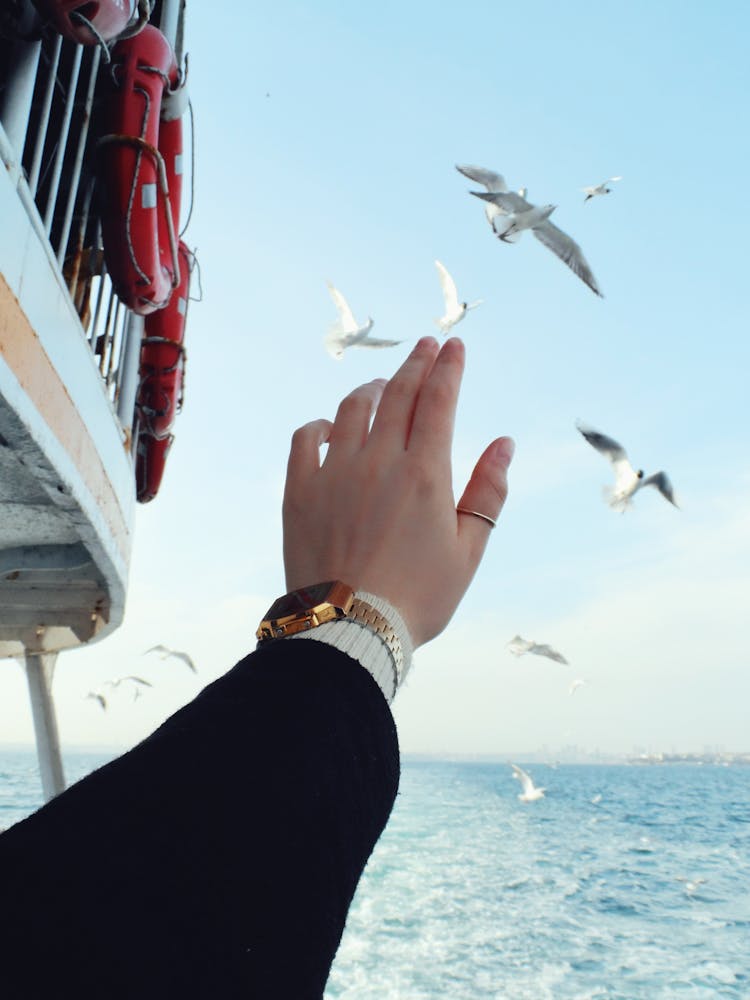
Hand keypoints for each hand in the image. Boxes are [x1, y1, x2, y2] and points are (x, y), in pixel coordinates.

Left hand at [282, 337, 513, 647]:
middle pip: (398, 393)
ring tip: (384, 384)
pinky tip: (332, 426)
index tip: (455, 346)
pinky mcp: (300, 490)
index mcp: (425, 474)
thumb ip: (488, 491)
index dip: (449, 367)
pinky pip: (306, 438)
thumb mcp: (469, 550)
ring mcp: (334, 472)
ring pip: (352, 408)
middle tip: (426, 345)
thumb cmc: (418, 596)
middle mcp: (379, 462)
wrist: (349, 629)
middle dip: (416, 362)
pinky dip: (321, 424)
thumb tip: (504, 443)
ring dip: (373, 388)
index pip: (439, 400)